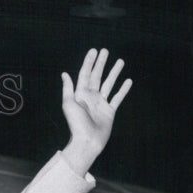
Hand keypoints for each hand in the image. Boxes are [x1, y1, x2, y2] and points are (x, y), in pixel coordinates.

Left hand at [60, 48, 132, 175]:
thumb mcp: (69, 104)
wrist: (87, 141)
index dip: (89, 62)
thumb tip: (64, 73)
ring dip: (114, 73)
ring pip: (109, 84)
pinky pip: (118, 97)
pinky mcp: (109, 111)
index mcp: (81, 94)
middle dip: (101, 63)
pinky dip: (123, 89)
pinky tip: (128, 80)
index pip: (85, 74)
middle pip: (97, 76)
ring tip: (120, 61)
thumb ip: (68, 89)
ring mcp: (101, 103)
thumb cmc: (76, 124)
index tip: (94, 51)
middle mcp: (91, 97)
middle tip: (106, 51)